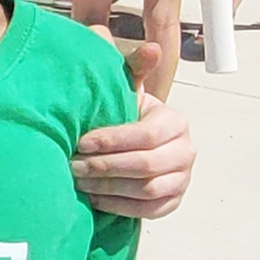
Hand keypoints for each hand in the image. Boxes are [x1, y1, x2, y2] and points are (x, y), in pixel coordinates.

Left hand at [71, 42, 195, 218]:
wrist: (137, 145)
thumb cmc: (127, 116)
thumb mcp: (128, 91)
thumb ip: (133, 69)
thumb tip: (151, 48)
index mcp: (175, 122)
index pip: (145, 135)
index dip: (111, 141)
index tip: (81, 142)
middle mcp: (185, 151)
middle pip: (145, 165)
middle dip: (105, 166)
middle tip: (74, 166)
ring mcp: (182, 179)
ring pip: (146, 190)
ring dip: (109, 187)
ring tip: (80, 181)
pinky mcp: (173, 202)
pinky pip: (147, 210)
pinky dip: (119, 205)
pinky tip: (95, 198)